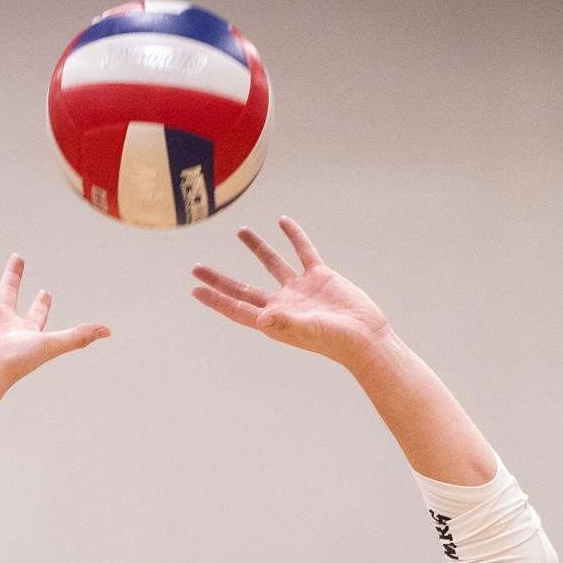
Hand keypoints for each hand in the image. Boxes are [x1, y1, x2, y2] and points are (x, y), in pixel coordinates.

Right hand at [0, 229, 108, 387]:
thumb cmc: (15, 361)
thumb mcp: (51, 344)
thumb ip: (78, 336)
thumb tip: (108, 331)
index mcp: (23, 330)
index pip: (35, 313)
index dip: (41, 304)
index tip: (47, 291)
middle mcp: (1, 320)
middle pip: (7, 291)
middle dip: (13, 274)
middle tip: (19, 258)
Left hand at [190, 217, 391, 366]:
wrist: (366, 337)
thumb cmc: (337, 341)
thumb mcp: (309, 330)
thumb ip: (286, 324)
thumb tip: (262, 318)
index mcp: (273, 320)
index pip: (236, 307)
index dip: (215, 299)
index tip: (195, 289)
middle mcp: (282, 304)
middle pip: (243, 288)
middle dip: (220, 279)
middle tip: (197, 268)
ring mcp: (300, 290)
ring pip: (272, 263)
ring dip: (257, 248)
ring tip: (241, 231)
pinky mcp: (319, 277)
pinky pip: (303, 251)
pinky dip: (293, 237)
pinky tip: (282, 222)